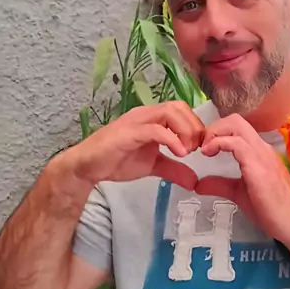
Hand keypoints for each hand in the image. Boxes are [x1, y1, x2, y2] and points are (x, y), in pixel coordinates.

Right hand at [57, 102, 203, 189]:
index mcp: (153, 118)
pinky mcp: (129, 132)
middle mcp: (146, 114)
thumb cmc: (117, 161)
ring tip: (188, 151)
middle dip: (194, 126)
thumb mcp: (153, 166)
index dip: (196, 125)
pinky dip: (172, 139)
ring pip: (169, 112)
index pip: (181, 110)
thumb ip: (174, 170)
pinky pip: (156, 130)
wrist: (88, 166)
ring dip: (185, 130)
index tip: (201, 147)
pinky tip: (180, 154)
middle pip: (179, 107)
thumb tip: (195, 181)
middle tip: (197, 148)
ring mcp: (137, 121)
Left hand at [195, 114, 289, 245]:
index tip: (205, 149)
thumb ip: (221, 185)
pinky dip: (218, 143)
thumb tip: (199, 184)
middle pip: (235, 120)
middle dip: (213, 128)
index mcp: (259, 152)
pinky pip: (235, 142)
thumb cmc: (272, 211)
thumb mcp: (240, 194)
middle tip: (202, 148)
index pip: (237, 127)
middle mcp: (261, 147)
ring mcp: (261, 154)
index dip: (217, 132)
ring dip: (214, 133)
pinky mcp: (257, 165)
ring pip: (235, 125)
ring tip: (205, 151)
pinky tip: (209, 155)